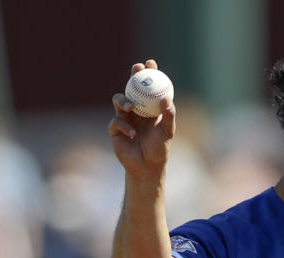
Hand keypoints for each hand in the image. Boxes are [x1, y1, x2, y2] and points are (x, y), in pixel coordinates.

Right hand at [108, 59, 176, 177]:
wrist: (147, 166)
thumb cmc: (160, 148)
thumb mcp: (167, 130)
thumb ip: (168, 114)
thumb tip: (167, 98)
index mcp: (149, 107)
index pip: (149, 87)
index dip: (149, 73)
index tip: (150, 63)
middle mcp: (136, 109)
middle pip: (131, 87)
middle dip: (133, 76)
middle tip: (137, 70)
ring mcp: (124, 118)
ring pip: (119, 100)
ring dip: (124, 100)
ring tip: (131, 106)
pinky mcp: (115, 129)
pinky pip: (116, 122)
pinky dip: (124, 127)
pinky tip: (133, 134)